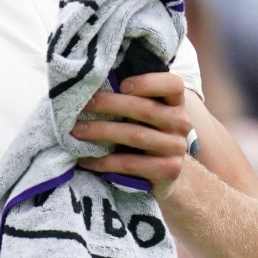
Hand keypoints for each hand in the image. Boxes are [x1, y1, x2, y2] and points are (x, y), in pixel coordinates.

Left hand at [71, 72, 192, 202]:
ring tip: (76, 131)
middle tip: (82, 106)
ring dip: (101, 132)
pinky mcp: (167, 171)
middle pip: (145, 109)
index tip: (121, 85)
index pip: (173, 85)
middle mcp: (180, 123)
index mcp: (175, 103)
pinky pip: (130, 163)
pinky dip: (104, 161)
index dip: (149, 82)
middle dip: (109, 105)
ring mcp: (175, 148)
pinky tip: (85, 159)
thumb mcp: (143, 114)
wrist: (163, 175)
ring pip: (136, 135)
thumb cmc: (144, 134)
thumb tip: (91, 82)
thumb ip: (130, 98)